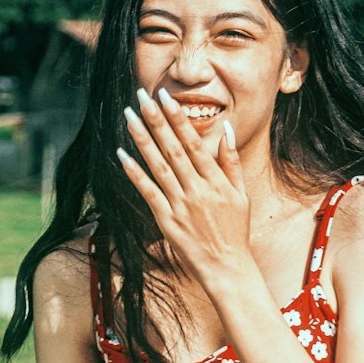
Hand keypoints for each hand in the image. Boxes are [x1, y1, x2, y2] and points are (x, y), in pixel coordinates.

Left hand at [118, 87, 251, 289]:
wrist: (227, 266)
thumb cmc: (235, 229)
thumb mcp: (241, 194)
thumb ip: (231, 161)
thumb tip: (227, 130)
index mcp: (215, 180)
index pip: (193, 142)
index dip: (177, 119)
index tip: (165, 98)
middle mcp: (197, 189)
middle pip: (172, 149)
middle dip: (156, 120)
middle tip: (141, 96)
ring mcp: (180, 204)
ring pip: (158, 166)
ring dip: (142, 140)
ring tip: (129, 117)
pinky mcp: (166, 220)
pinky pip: (148, 193)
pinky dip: (135, 174)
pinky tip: (122, 155)